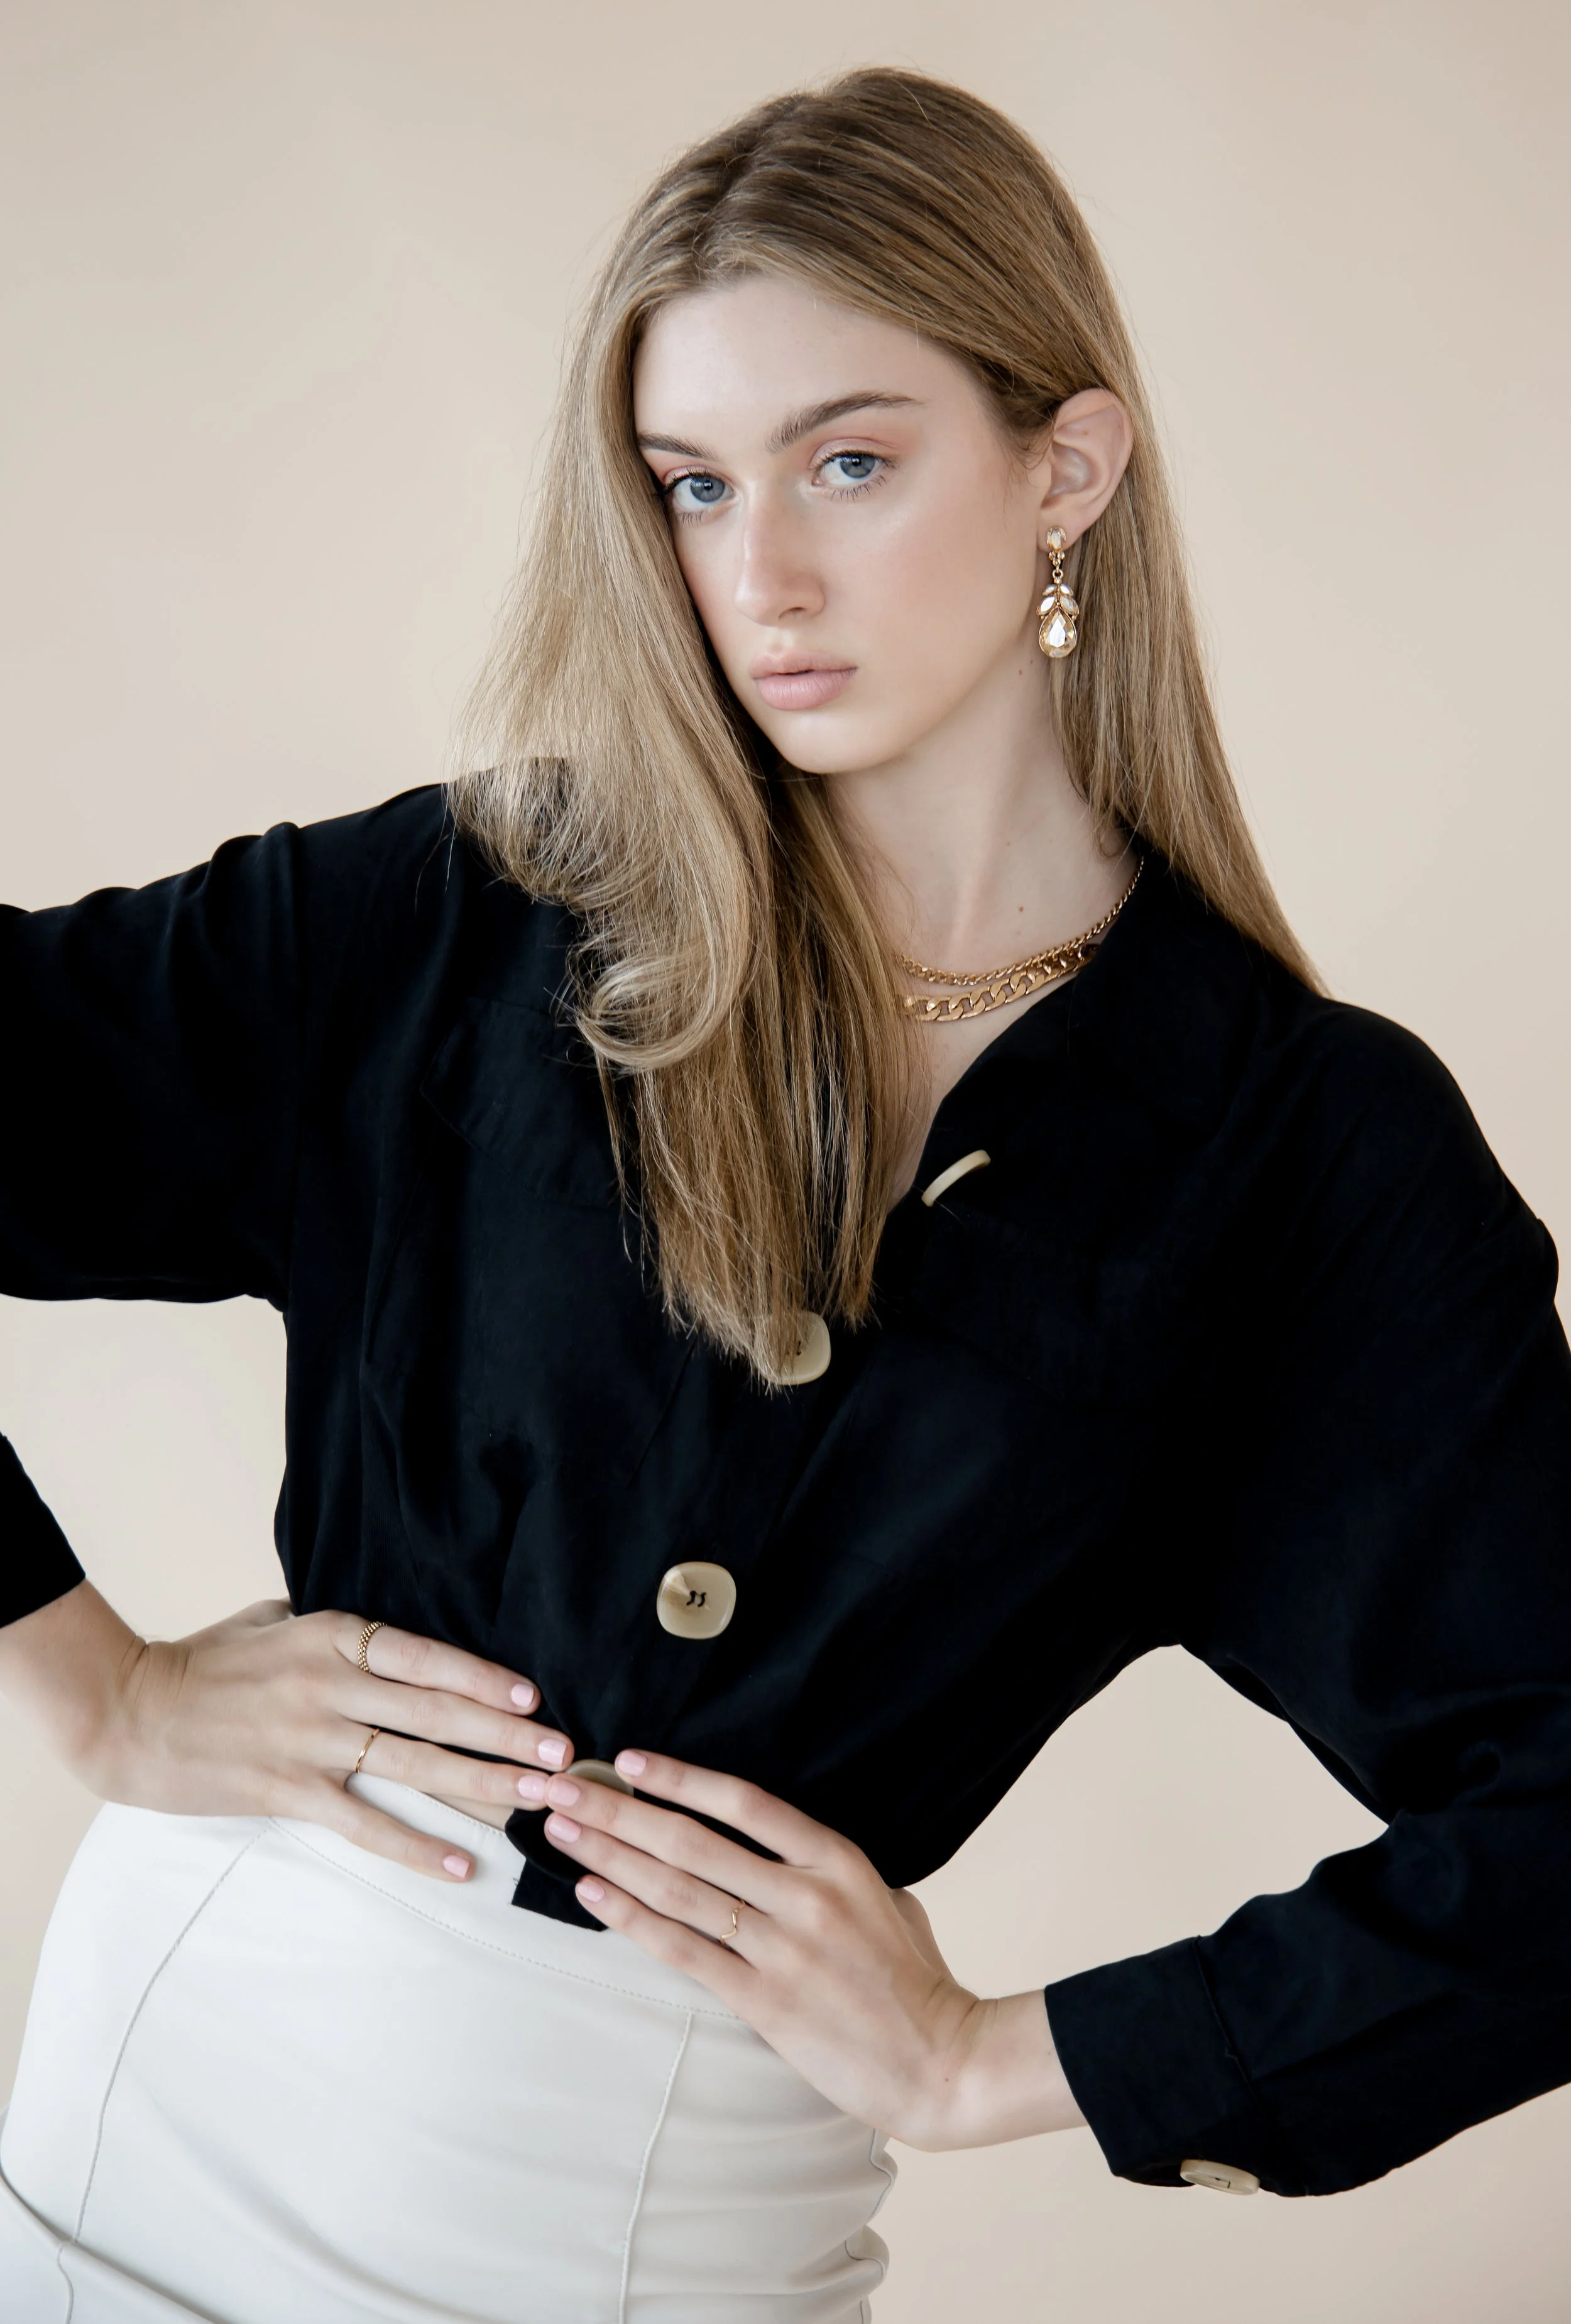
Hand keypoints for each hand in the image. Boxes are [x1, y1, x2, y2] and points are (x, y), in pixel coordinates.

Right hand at [0, 1580, 573, 1883]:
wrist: (129, 1711)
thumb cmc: (204, 1662)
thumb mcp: (273, 1620)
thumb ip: (333, 1629)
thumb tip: (384, 1634)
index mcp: (332, 1635)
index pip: (426, 1658)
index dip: (485, 1678)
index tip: (536, 1698)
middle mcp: (329, 1685)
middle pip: (436, 1713)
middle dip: (507, 1736)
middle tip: (564, 1756)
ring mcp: (310, 1741)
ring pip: (414, 1765)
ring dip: (481, 1785)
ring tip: (536, 1801)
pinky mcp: (287, 1791)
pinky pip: (365, 1824)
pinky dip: (416, 1846)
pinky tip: (462, 1865)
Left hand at [523, 1749, 1086, 2149]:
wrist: (941, 2062)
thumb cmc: (913, 1978)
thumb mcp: (886, 1897)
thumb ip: (827, 1870)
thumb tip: (778, 1849)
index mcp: (838, 1859)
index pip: (744, 1802)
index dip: (680, 1777)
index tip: (626, 1761)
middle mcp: (805, 1896)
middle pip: (693, 1841)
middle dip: (619, 1811)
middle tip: (563, 1786)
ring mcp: (782, 1950)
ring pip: (678, 1890)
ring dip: (611, 1857)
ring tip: (562, 1831)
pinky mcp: (763, 2001)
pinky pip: (684, 1951)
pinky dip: (632, 1920)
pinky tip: (594, 1894)